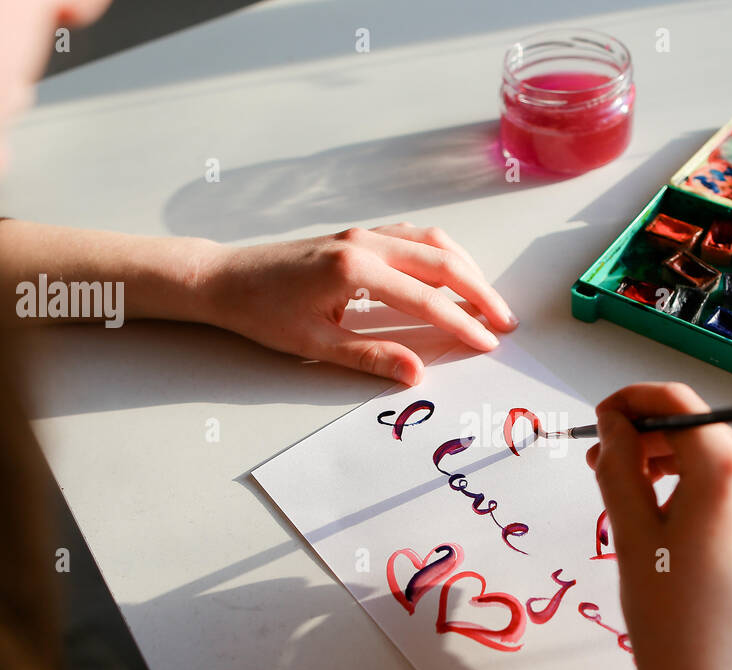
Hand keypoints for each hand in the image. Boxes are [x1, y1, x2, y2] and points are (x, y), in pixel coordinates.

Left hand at [195, 223, 516, 384]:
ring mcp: (363, 234)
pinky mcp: (359, 236)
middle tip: (506, 322)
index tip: (488, 343)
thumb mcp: (314, 344)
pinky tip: (453, 273)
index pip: (425, 298)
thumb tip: (416, 374)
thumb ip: (370, 357)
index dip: (461, 323)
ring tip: (488, 300)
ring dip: (466, 269)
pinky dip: (442, 254)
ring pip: (431, 242)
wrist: (226, 278)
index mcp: (354, 271)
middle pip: (441, 261)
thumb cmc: (262, 312)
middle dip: (479, 292)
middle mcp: (364, 244)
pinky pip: (414, 236)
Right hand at [586, 382, 731, 669]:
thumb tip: (611, 426)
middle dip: (644, 434)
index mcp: (731, 471)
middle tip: (597, 463)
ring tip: (623, 494)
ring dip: (665, 460)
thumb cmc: (676, 624)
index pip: (677, 403)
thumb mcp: (633, 536)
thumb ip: (618, 468)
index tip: (596, 421)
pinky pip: (727, 485)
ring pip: (711, 454)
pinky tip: (659, 517)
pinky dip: (689, 485)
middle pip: (696, 426)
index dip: (630, 401)